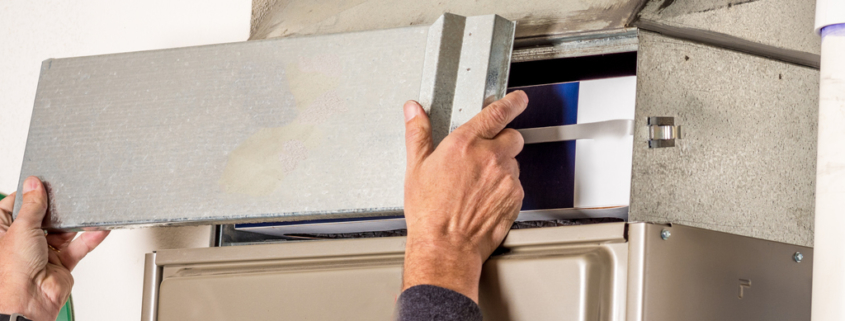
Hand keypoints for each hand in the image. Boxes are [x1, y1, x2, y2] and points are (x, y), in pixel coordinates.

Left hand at [0, 176, 108, 320]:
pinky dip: (90, 238)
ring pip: (62, 231)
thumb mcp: (21, 228)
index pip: (15, 206)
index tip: (42, 184)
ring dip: (74, 224)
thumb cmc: (12, 272)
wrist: (30, 300)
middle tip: (66, 196)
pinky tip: (98, 228)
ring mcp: (42, 252)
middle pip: (42, 217)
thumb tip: (34, 184)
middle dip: (55, 210)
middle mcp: (22, 242)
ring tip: (85, 211)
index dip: (28, 195)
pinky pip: (78, 246)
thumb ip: (32, 205)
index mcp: (2, 232)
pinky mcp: (61, 262)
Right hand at [401, 91, 527, 301]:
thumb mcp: (416, 168)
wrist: (446, 246)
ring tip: (479, 184)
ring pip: (514, 163)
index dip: (512, 102)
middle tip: (487, 154)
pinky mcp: (515, 197)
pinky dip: (505, 188)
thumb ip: (418, 133)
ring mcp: (506, 178)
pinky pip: (516, 185)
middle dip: (504, 141)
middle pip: (513, 136)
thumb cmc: (430, 213)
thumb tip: (414, 111)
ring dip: (502, 167)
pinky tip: (485, 199)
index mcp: (465, 144)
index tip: (517, 99)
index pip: (497, 112)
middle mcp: (490, 157)